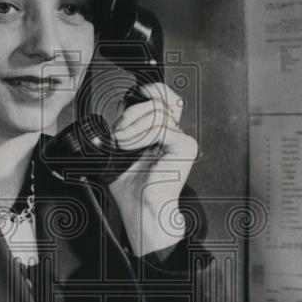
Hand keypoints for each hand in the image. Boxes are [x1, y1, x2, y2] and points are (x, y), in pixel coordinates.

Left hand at [108, 82, 197, 257]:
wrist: (142, 209)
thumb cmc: (133, 188)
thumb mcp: (121, 151)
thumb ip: (124, 129)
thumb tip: (117, 108)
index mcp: (163, 133)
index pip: (164, 99)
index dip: (149, 92)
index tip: (132, 96)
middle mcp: (175, 134)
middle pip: (164, 99)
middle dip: (135, 109)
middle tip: (120, 128)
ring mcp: (182, 139)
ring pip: (158, 112)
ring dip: (133, 125)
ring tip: (122, 142)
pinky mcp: (185, 146)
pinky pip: (160, 127)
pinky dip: (141, 135)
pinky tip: (131, 147)